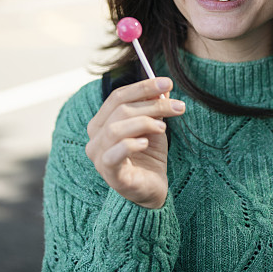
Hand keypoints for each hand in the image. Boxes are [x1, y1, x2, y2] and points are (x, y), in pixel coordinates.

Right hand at [86, 77, 184, 208]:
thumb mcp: (154, 125)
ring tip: (164, 127)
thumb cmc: (149, 156)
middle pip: (120, 110)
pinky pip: (115, 154)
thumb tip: (164, 87)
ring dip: (144, 122)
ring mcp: (99, 157)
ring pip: (116, 129)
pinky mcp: (110, 175)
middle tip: (178, 106)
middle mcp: (95, 138)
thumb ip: (154, 106)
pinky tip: (146, 143)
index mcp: (102, 122)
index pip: (118, 96)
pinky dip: (131, 145)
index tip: (168, 82)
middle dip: (152, 104)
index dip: (143, 87)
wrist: (153, 189)